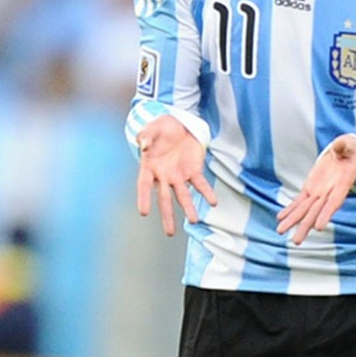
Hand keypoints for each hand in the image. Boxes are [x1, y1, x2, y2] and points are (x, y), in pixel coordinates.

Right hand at [135, 115, 216, 235]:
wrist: (178, 123)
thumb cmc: (160, 127)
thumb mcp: (152, 128)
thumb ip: (146, 136)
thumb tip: (143, 145)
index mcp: (149, 167)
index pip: (143, 185)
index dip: (143, 198)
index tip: (143, 212)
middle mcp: (163, 175)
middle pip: (164, 199)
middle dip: (167, 215)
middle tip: (170, 233)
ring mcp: (179, 175)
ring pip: (183, 195)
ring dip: (188, 207)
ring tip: (194, 220)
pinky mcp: (193, 170)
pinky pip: (200, 183)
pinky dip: (206, 192)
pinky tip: (213, 202)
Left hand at [277, 134, 355, 244]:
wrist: (346, 153)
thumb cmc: (349, 150)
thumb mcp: (348, 145)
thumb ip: (344, 147)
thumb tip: (340, 146)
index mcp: (340, 186)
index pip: (333, 203)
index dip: (326, 214)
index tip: (319, 227)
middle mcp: (328, 193)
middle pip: (315, 212)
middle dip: (305, 226)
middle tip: (295, 241)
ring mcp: (318, 192)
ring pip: (304, 209)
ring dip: (293, 221)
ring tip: (281, 231)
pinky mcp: (311, 187)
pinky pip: (299, 201)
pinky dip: (290, 209)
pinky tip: (281, 217)